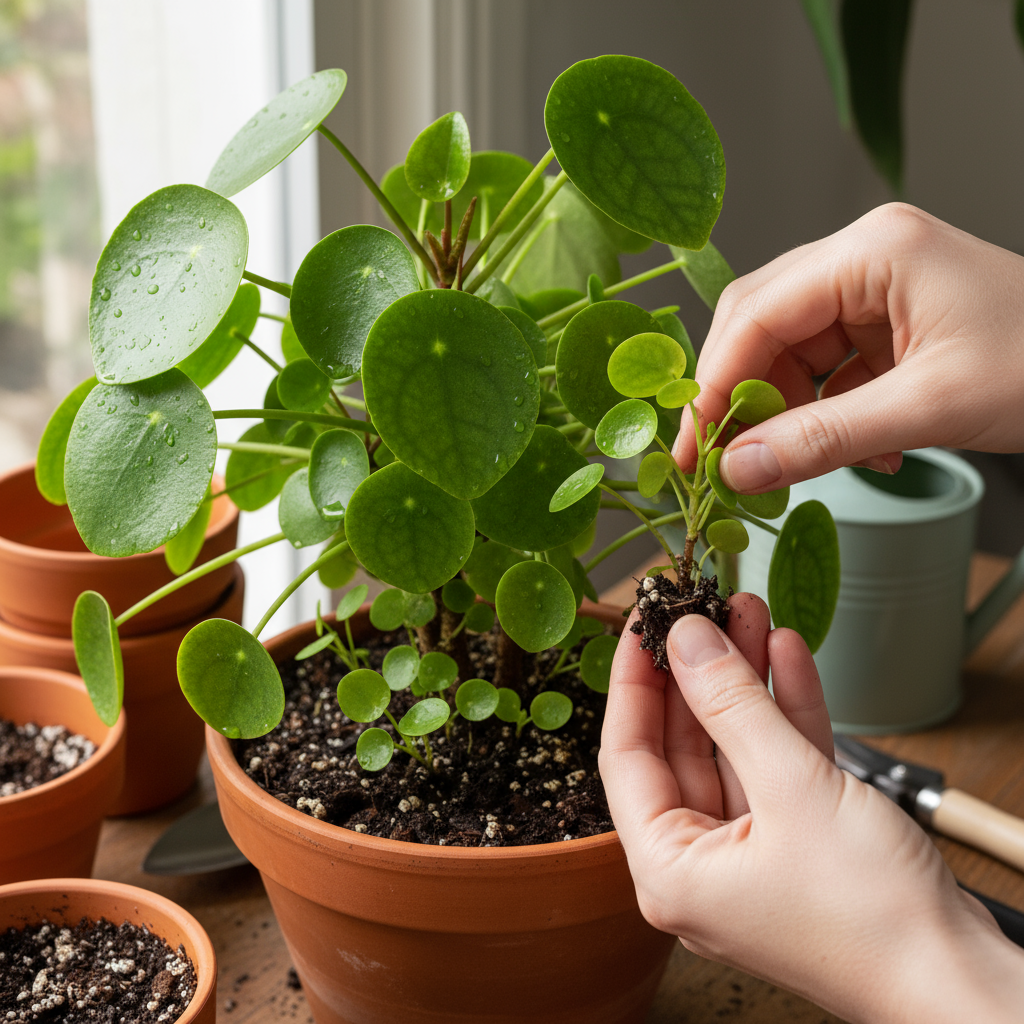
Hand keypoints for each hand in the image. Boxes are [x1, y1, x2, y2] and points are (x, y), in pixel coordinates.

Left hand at [600, 596, 1023, 1022]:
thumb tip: (688, 641)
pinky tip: (785, 656)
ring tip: (749, 614)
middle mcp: (700, 863)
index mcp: (669, 869)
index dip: (635, 681)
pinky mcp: (797, 841)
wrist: (963, 980)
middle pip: (682, 744)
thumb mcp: (793, 789)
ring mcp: (750, 851)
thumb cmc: (874, 919)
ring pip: (734, 746)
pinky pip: (776, 763)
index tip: (644, 625)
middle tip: (707, 608)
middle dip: (701, 670)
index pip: (627, 754)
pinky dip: (783, 711)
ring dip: (746, 681)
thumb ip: (734, 707)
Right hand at [673, 204, 1023, 490]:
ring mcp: (876, 289)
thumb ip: (824, 438)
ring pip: (792, 352)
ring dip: (788, 412)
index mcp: (872, 250)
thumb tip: (739, 470)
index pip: (759, 311)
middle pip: (764, 324)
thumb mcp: (930, 407)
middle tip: (722, 460)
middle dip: (742, 396)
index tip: (690, 447)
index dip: (715, 382)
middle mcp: (864, 258)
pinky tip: (860, 450)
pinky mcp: (888, 324)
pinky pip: (829, 370)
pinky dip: (827, 415)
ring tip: (799, 463)